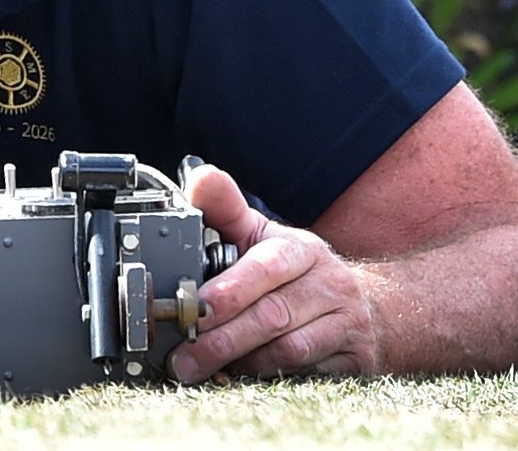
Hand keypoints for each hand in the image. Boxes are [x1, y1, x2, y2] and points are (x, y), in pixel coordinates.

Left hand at [172, 163, 384, 380]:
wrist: (372, 309)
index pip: (267, 266)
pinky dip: (271, 378)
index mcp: (300, 250)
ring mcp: (347, 324)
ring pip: (289, 350)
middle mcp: (329, 285)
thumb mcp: (263, 236)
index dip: (231, 288)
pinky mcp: (355, 359)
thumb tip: (201, 178)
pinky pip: (307, 374)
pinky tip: (242, 376)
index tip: (197, 305)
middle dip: (221, 338)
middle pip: (272, 315)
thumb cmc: (297, 273)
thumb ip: (226, 210)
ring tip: (203, 367)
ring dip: (242, 361)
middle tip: (182, 356)